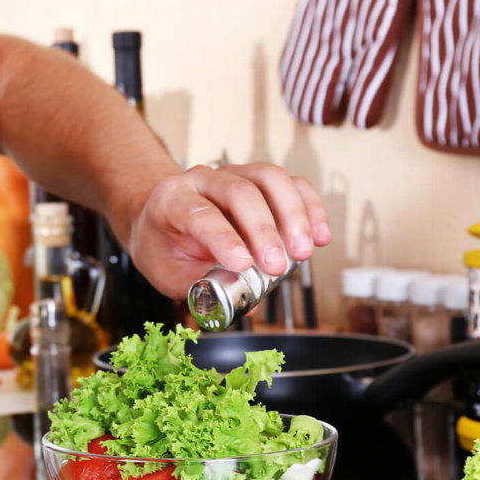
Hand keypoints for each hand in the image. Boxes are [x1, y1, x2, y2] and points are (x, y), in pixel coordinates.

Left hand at [123, 162, 331, 298]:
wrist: (159, 221)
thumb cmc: (164, 248)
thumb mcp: (169, 274)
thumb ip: (204, 289)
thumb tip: (249, 305)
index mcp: (171, 201)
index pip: (200, 214)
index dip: (224, 238)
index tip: (244, 264)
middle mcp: (201, 180)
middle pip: (239, 192)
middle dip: (263, 230)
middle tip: (278, 267)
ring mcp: (232, 174)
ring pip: (269, 178)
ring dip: (293, 214)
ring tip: (303, 252)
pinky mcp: (257, 179)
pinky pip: (290, 183)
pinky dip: (310, 206)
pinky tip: (320, 236)